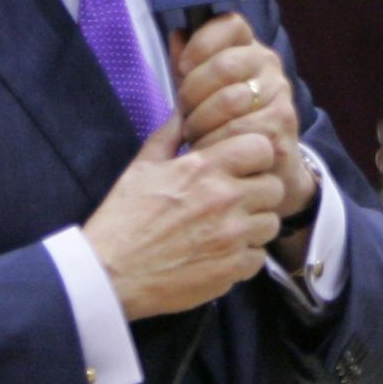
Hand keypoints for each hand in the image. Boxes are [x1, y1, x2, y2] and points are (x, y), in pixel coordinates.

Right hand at [83, 122, 285, 319]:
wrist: (109, 274)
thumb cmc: (122, 220)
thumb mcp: (141, 168)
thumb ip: (170, 136)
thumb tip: (184, 109)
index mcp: (204, 168)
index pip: (262, 147)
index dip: (255, 156)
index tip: (242, 166)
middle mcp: (225, 198)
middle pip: (274, 186)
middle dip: (258, 192)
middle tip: (235, 201)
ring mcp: (233, 235)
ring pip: (270, 223)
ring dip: (254, 225)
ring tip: (227, 229)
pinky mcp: (233, 268)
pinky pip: (259, 256)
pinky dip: (244, 256)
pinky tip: (221, 254)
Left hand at [174, 13, 315, 226]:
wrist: (268, 169)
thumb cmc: (228, 125)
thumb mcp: (204, 93)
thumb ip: (190, 65)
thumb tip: (177, 35)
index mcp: (249, 49)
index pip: (230, 23)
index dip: (202, 42)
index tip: (184, 67)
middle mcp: (270, 67)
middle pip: (224, 64)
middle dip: (193, 93)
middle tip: (186, 114)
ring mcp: (279, 96)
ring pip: (228, 101)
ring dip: (201, 123)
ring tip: (195, 136)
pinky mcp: (281, 128)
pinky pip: (237, 132)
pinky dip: (214, 144)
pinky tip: (211, 152)